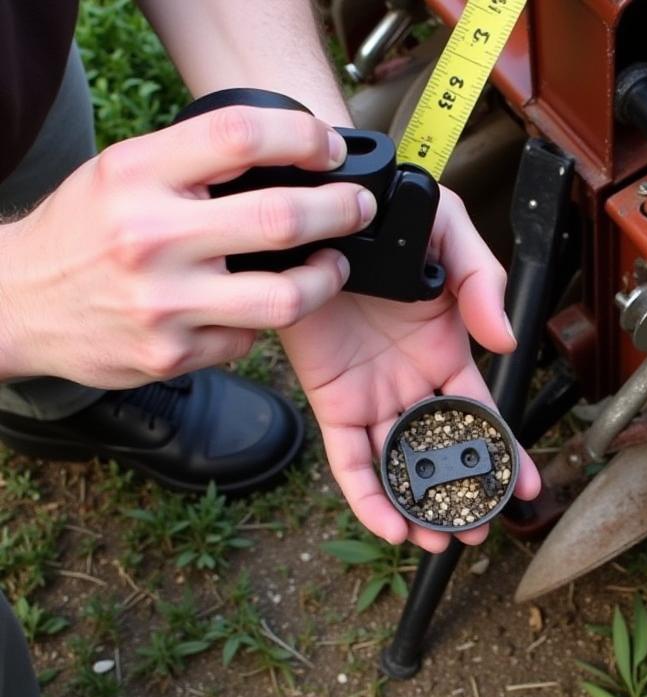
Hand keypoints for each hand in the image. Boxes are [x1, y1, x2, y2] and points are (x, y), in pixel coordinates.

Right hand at [0, 106, 374, 387]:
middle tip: (357, 208)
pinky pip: (248, 339)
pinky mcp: (173, 355)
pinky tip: (251, 307)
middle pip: (280, 219)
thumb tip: (287, 161)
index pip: (239, 136)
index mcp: (136, 175)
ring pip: (285, 298)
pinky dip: (260, 322)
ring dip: (325, 280)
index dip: (302, 138)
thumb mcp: (122, 174)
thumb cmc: (83, 232)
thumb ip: (192, 165)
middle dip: (339, 210)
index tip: (329, 149)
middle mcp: (150, 238)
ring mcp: (165, 304)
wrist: (19, 303)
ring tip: (332, 265)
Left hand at [280, 188, 541, 551]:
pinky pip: (350, 459)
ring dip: (418, 504)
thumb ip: (484, 284)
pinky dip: (368, 495)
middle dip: (461, 492)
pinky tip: (390, 524)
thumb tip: (503, 340)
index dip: (504, 452)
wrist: (319, 210)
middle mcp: (412, 382)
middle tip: (476, 528)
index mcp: (447, 353)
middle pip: (442, 450)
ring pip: (399, 464)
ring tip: (438, 539)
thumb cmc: (387, 217)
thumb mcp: (452, 237)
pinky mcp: (332, 401)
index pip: (482, 414)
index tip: (526, 487)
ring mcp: (372, 395)